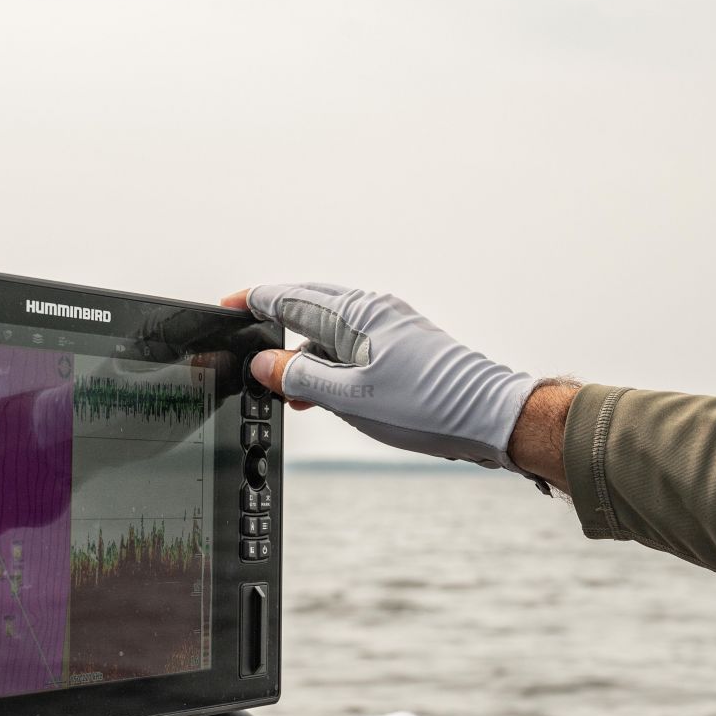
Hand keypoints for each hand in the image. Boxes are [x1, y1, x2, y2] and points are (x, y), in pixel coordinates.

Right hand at [221, 284, 540, 474]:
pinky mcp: (402, 348)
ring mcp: (390, 328)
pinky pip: (350, 348)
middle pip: (308, 306)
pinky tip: (319, 394)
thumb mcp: (351, 397)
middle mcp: (373, 310)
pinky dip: (328, 366)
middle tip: (244, 340)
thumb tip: (264, 364)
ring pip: (329, 331)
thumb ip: (301, 377)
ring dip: (302, 355)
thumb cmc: (430, 405)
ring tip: (282, 389)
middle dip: (273, 324)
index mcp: (358, 312)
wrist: (490, 417)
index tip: (225, 305)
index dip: (253, 302)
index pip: (290, 298)